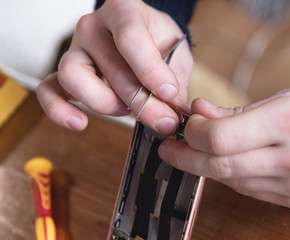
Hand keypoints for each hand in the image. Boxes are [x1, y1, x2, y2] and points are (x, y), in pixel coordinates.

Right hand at [36, 0, 192, 134]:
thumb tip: (172, 113)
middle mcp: (93, 27)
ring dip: (104, 103)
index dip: (150, 70)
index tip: (168, 93)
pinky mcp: (64, 73)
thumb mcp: (176, 52)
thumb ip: (174, 79)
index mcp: (124, 11)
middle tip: (163, 121)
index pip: (130, 38)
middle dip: (141, 102)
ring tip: (125, 110)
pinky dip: (59, 110)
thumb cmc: (157, 42)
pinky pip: (49, 91)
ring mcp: (75, 50)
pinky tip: (80, 122)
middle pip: (110, 67)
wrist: (141, 38)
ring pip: (73, 77)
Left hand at [159, 85, 289, 208]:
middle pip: (219, 165)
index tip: (186, 125)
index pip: (221, 137)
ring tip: (193, 153)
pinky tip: (223, 164)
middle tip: (169, 149)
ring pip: (231, 181)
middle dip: (186, 157)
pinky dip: (230, 177)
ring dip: (206, 167)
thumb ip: (241, 109)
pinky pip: (250, 191)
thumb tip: (202, 111)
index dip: (194, 133)